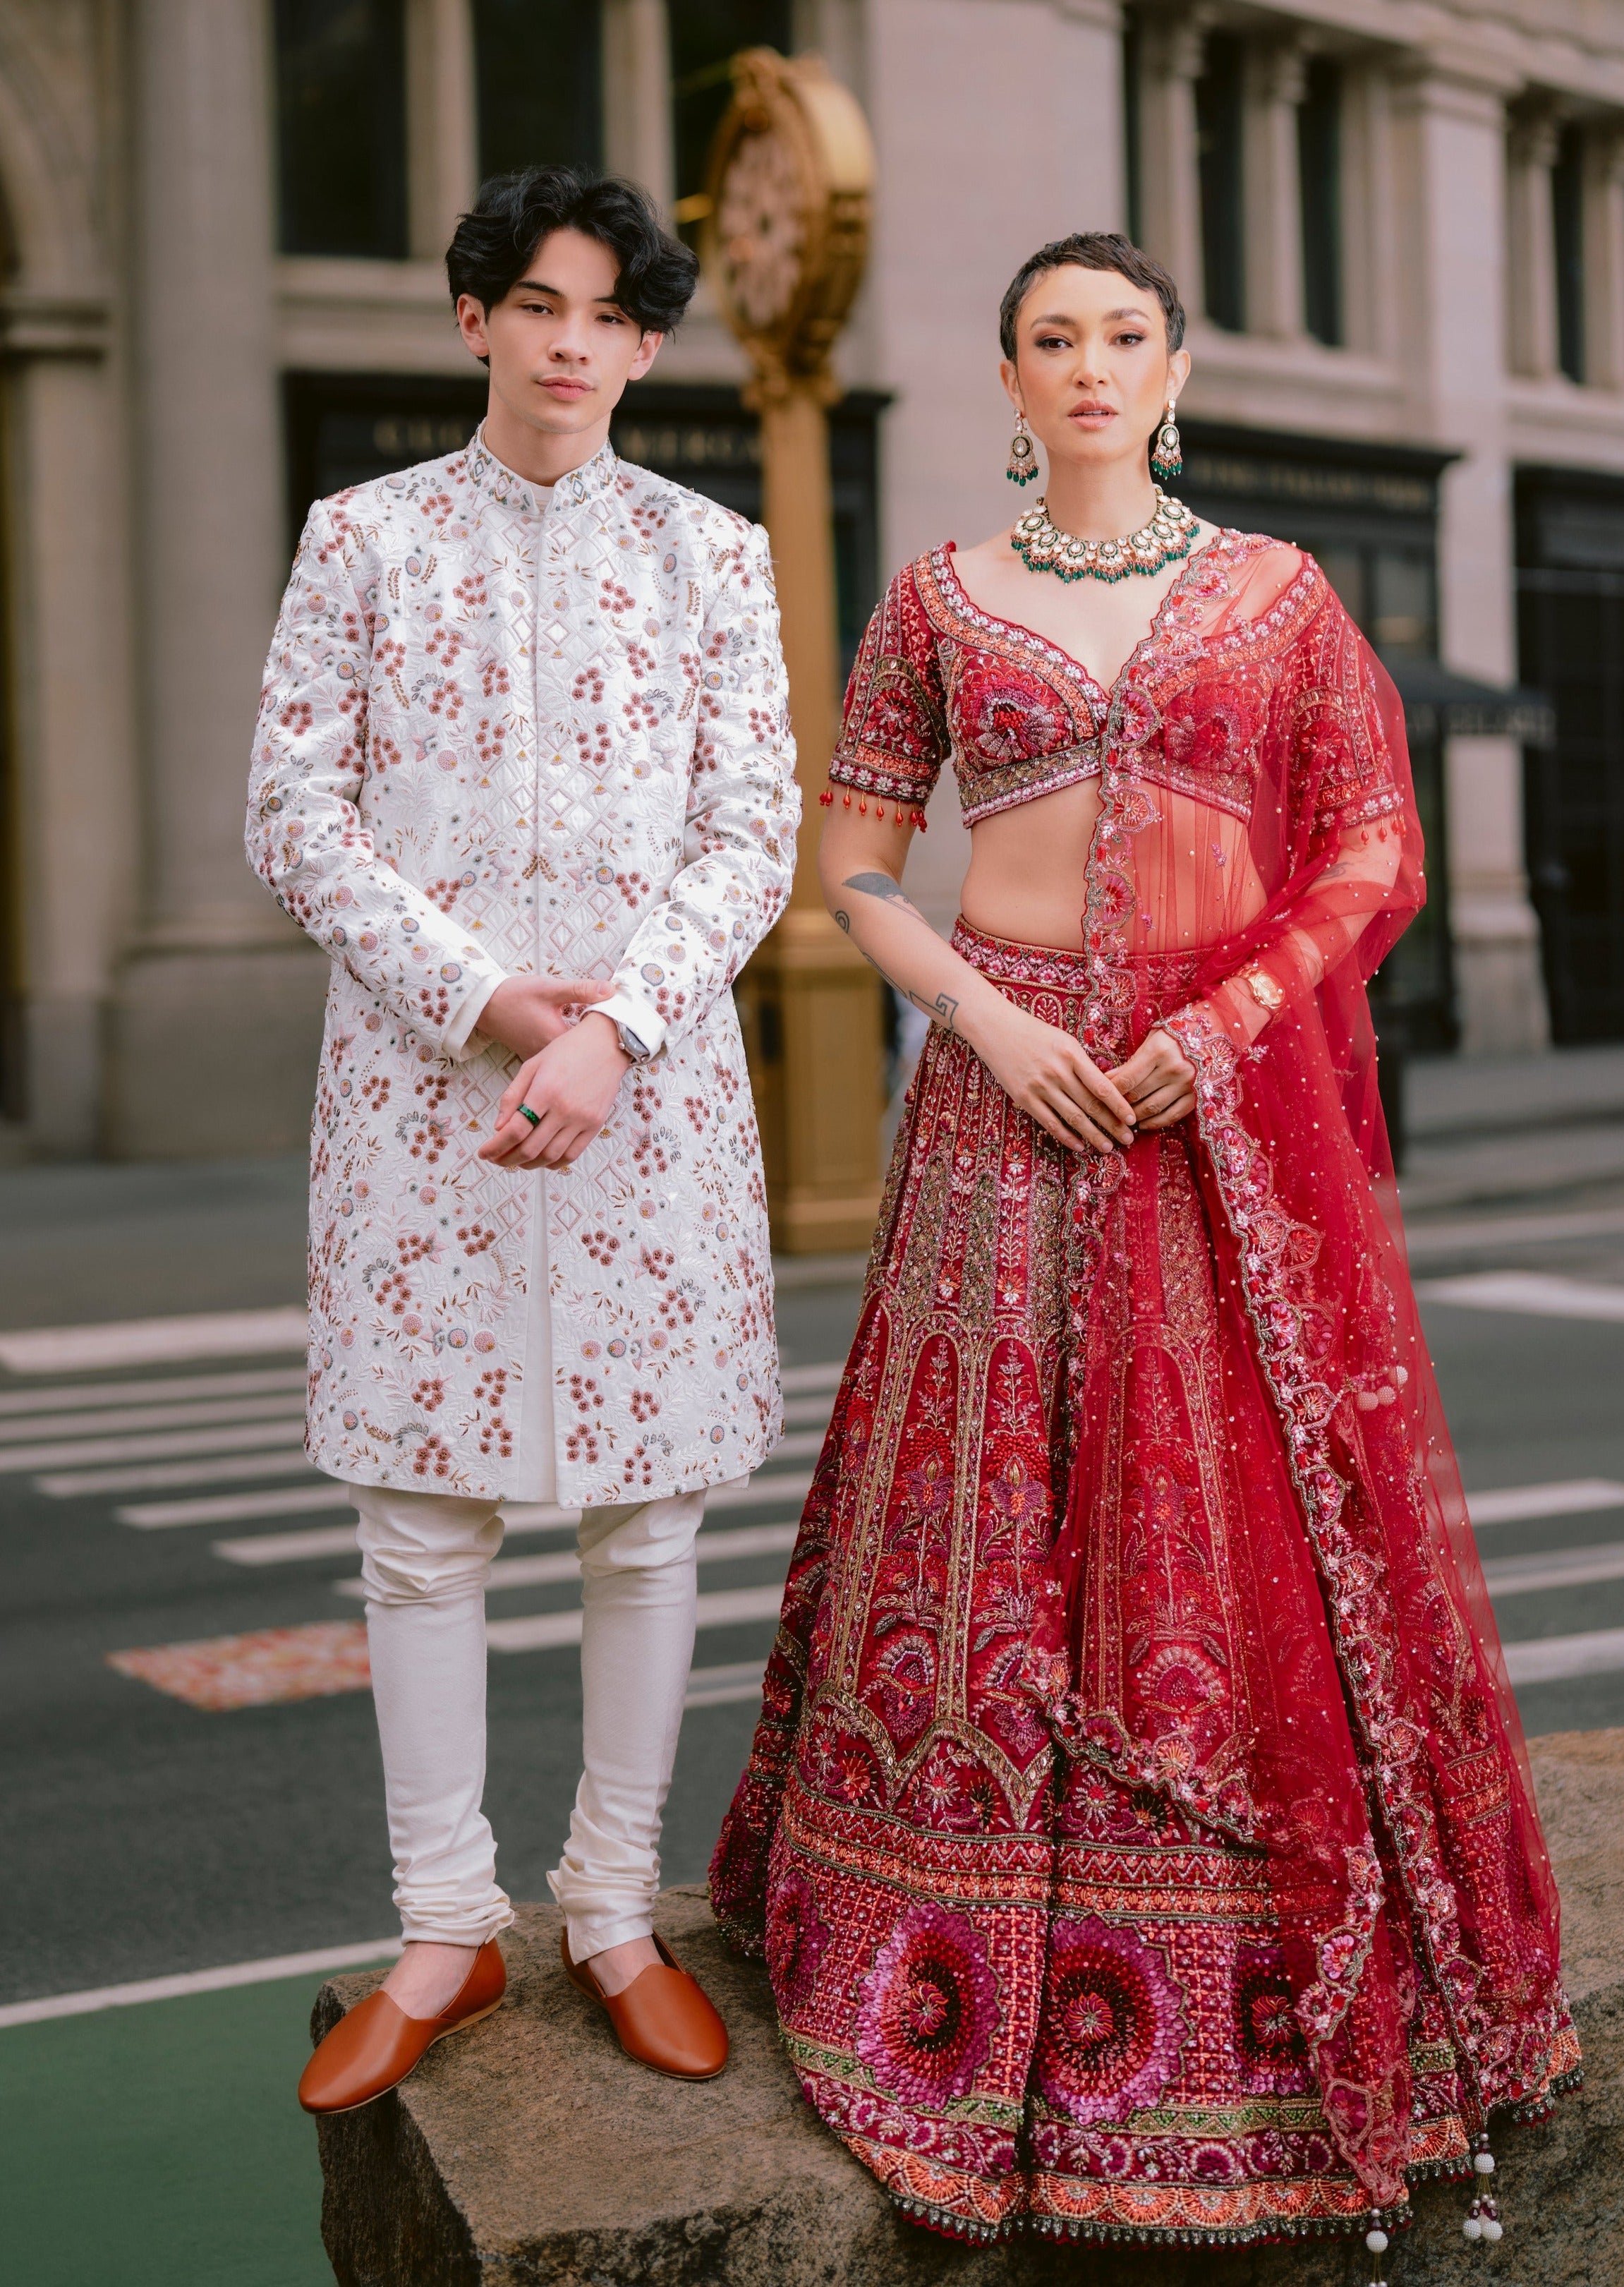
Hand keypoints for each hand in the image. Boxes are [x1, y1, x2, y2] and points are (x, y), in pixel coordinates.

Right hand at [476, 974, 610, 1060]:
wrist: (484, 1005)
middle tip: (615, 1030)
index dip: (608, 1036)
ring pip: (570, 1059)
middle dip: (598, 1043)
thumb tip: (611, 991)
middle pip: (583, 1056)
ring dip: (583, 1048)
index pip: (592, 1045)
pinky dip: (569, 1051)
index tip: (621, 1026)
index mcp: (557, 1041)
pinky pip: (557, 1059)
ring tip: (600, 1035)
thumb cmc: (515, 995)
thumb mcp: (550, 988)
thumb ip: (581, 990)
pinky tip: (578, 1041)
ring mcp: (540, 1059)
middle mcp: (549, 1057)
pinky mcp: (534, 1057)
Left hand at [479, 1012, 632, 1171]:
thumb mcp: (532, 1066)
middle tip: (496, 1159)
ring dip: (528, 1164)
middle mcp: (564, 1109)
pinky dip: (552, 1164)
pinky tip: (541, 1160)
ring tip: (516, 1160)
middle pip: (530, 1148)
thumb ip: (513, 1096)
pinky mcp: (595, 1125)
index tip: (484, 1153)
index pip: (515, 1130)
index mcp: (545, 1091)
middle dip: (507, 1159)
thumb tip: (498, 1127)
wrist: (605, 1046)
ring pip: (550, 1156)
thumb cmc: (566, 1051)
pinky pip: (571, 1155)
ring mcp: (582, 1120)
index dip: (495, 1146)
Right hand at [968, 1000, 1136, 1153]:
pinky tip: (1079, 1146)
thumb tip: (1105, 1090)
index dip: (1120, 1106)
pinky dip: (1066, 1137)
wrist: (996, 1029)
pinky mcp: (1024, 1098)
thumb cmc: (1035, 1033)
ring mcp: (1040, 1087)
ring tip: (1108, 1148)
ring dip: (1093, 1135)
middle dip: (1113, 1125)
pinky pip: (1050, 1123)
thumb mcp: (1065, 1041)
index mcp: (1072, 1055)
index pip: (1102, 1087)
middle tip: (1128, 1139)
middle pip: (1091, 1105)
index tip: (1133, 1119)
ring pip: (1073, 1118)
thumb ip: (1083, 1064)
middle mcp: (1057, 1072)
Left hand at [1107, 1027, 1196, 1130]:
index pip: (1127, 1078)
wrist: (1214, 1035)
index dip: (1111, 1090)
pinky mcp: (1197, 1096)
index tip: (1101, 1095)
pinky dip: (1155, 1123)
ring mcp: (1187, 1084)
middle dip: (1120, 1104)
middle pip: (1137, 1095)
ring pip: (1152, 1108)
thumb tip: (1106, 1079)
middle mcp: (1173, 1068)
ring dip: (1135, 1115)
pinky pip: (1172, 1115)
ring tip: (1124, 1117)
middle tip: (1109, 1109)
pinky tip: (1144, 1124)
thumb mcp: (1153, 1040)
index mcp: (1159, 1050)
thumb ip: (1132, 1061)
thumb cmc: (1176, 1035)